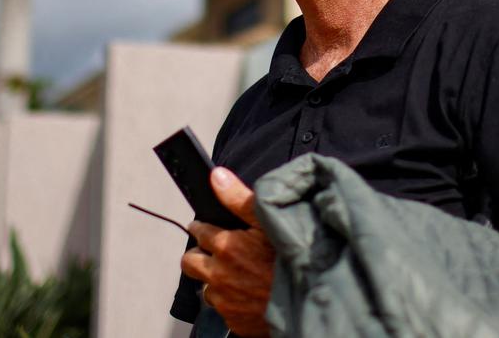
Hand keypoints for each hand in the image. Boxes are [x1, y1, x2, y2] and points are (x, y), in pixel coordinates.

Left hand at [181, 167, 275, 336]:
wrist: (309, 298)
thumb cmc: (291, 258)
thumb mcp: (268, 220)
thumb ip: (238, 197)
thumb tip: (217, 177)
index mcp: (226, 246)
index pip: (198, 231)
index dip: (201, 227)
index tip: (202, 227)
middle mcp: (219, 274)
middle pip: (189, 262)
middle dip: (197, 254)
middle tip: (211, 251)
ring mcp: (224, 300)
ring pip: (205, 287)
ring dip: (214, 280)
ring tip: (234, 274)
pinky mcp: (232, 320)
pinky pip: (222, 308)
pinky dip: (229, 299)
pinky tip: (246, 292)